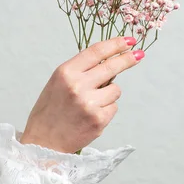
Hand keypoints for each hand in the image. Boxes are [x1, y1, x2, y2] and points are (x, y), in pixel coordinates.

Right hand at [20, 36, 143, 153]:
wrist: (43, 142)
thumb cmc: (50, 112)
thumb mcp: (57, 83)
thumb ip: (79, 71)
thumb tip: (107, 60)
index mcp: (65, 72)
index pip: (96, 51)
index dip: (115, 44)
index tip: (128, 41)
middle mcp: (78, 85)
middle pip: (112, 66)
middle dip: (128, 59)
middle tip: (139, 54)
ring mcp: (89, 103)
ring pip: (115, 90)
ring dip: (109, 94)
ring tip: (90, 105)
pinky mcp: (98, 119)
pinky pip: (113, 107)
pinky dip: (106, 110)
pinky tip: (90, 116)